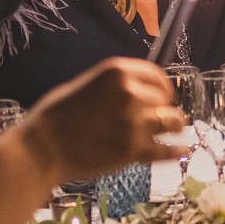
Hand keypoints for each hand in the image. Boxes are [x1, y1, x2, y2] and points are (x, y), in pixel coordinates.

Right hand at [17, 58, 183, 179]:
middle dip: (162, 108)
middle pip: (165, 100)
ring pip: (172, 122)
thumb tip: (136, 90)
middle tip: (158, 117)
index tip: (163, 96)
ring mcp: (135, 123)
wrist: (41, 148)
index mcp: (117, 72)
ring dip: (174, 126)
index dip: (162, 87)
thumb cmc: (56, 116)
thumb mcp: (85, 85)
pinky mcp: (133, 150)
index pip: (157, 76)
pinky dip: (177, 150)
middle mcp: (131, 94)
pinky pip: (167, 150)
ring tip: (175, 130)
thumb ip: (114, 86)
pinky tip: (182, 149)